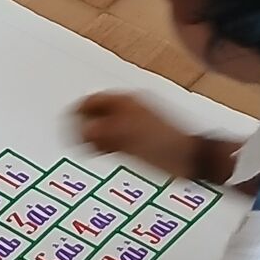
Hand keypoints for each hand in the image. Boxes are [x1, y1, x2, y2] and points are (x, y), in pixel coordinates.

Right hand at [73, 93, 201, 178]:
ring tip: (93, 152)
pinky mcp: (140, 138)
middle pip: (96, 113)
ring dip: (95, 138)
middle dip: (84, 127)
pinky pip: (115, 137)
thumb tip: (82, 130)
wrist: (192, 158)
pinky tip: (106, 154)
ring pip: (105, 126)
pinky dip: (106, 144)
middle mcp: (130, 109)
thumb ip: (103, 132)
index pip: (91, 101)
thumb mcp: (129, 139)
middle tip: (78, 145)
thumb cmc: (164, 145)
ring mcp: (135, 123)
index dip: (76, 114)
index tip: (67, 131)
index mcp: (127, 102)